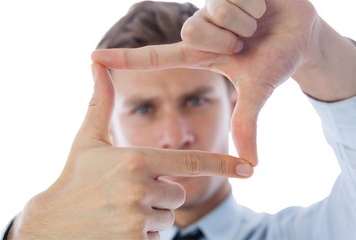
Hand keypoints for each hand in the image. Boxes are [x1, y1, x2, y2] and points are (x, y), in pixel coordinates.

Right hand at [9, 63, 251, 239]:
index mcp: (135, 159)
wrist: (50, 222)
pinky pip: (156, 237)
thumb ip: (100, 103)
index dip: (222, 164)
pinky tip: (117, 227)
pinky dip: (143, 233)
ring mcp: (136, 219)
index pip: (191, 162)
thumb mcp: (88, 138)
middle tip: (127, 192)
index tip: (247, 167)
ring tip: (118, 210)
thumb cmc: (74, 177)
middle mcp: (139, 188)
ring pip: (166, 217)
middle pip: (176, 193)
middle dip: (160, 193)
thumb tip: (96, 65)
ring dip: (150, 214)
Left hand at [91, 0, 317, 165]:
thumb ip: (247, 123)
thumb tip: (251, 165)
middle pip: (191, 31)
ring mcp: (211, 8)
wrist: (301, 34)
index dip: (125, 60)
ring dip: (245, 24)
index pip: (155, 57)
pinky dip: (255, 5)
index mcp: (200, 55)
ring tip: (256, 26)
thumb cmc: (276, 60)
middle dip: (227, 40)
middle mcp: (200, 30)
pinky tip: (262, 7)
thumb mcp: (257, 91)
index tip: (94, 59)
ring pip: (214, 12)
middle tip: (246, 44)